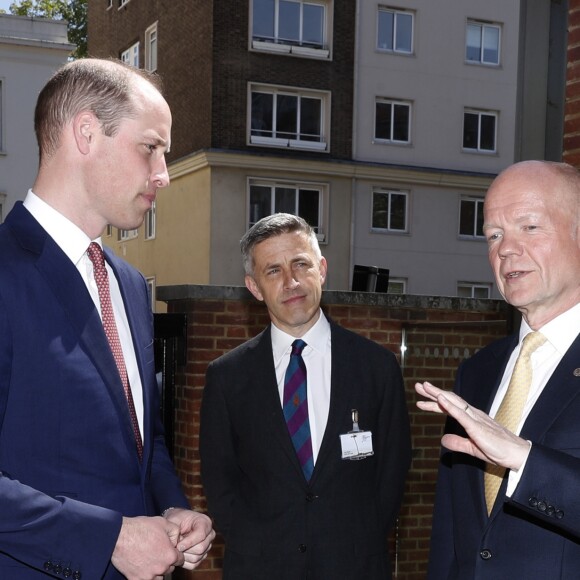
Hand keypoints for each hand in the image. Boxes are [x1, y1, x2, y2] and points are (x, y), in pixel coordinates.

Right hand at [111, 516, 183, 578]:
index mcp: (169, 555)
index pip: (180, 559)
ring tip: (150, 558)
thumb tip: (176, 541)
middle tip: (158, 552)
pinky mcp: (135, 579)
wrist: (119, 536)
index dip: (177, 553)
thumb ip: (175, 532)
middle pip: (169, 568)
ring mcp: (148, 576)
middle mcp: (161, 568)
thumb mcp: (164, 522)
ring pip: (158, 577)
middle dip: (166, 561)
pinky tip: (141, 566)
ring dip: (157, 570)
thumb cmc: (141, 528)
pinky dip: (145, 575)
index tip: (170, 549)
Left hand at [163, 508, 214, 569]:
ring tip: (177, 549)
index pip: (201, 535)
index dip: (189, 542)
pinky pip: (194, 564)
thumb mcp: (175, 519)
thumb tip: (175, 543)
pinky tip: (180, 554)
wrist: (177, 525)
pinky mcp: (203, 556)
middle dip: (186, 549)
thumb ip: (175, 528)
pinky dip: (184, 562)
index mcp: (205, 522)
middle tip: (176, 547)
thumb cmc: (176, 520)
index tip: (178, 545)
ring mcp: (207, 546)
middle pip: (201, 548)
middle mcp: (210, 534)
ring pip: (197, 557)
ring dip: (184, 556)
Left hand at [415, 381, 530, 470]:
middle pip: (449, 400)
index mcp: (471, 419)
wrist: (518, 455)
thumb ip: (458, 443)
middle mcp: (473, 415)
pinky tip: (440, 399)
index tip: (420, 401)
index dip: (434, 403)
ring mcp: (475, 419)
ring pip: (454, 402)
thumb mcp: (472, 448)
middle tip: (418, 386)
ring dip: (438, 394)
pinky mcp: (478, 427)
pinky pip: (462, 414)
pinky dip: (450, 406)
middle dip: (432, 393)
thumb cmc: (499, 451)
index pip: (450, 407)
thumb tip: (443, 440)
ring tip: (424, 387)